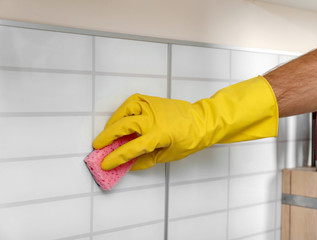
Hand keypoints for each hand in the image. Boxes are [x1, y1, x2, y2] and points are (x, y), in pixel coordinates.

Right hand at [93, 76, 277, 170]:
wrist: (201, 121)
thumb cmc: (188, 140)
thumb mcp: (168, 156)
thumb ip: (146, 160)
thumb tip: (128, 164)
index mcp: (158, 135)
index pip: (131, 149)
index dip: (116, 157)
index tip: (105, 163)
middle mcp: (152, 119)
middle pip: (123, 127)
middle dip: (107, 137)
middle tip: (98, 146)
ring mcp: (151, 107)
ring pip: (125, 111)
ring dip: (113, 122)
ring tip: (107, 133)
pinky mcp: (151, 100)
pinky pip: (132, 102)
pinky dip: (123, 110)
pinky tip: (120, 118)